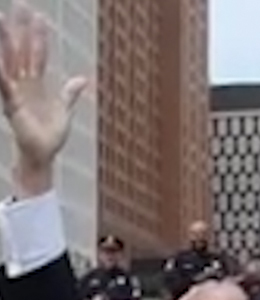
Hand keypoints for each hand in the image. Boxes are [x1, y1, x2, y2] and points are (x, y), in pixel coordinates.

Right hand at [0, 4, 89, 179]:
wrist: (42, 154)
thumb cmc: (49, 134)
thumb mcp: (64, 109)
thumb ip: (70, 93)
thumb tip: (82, 79)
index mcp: (37, 83)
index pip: (37, 53)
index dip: (39, 35)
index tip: (41, 16)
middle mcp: (24, 82)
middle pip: (22, 49)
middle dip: (21, 28)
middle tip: (20, 4)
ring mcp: (16, 90)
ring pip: (10, 59)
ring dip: (5, 40)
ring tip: (0, 18)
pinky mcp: (11, 102)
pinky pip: (4, 82)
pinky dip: (1, 70)